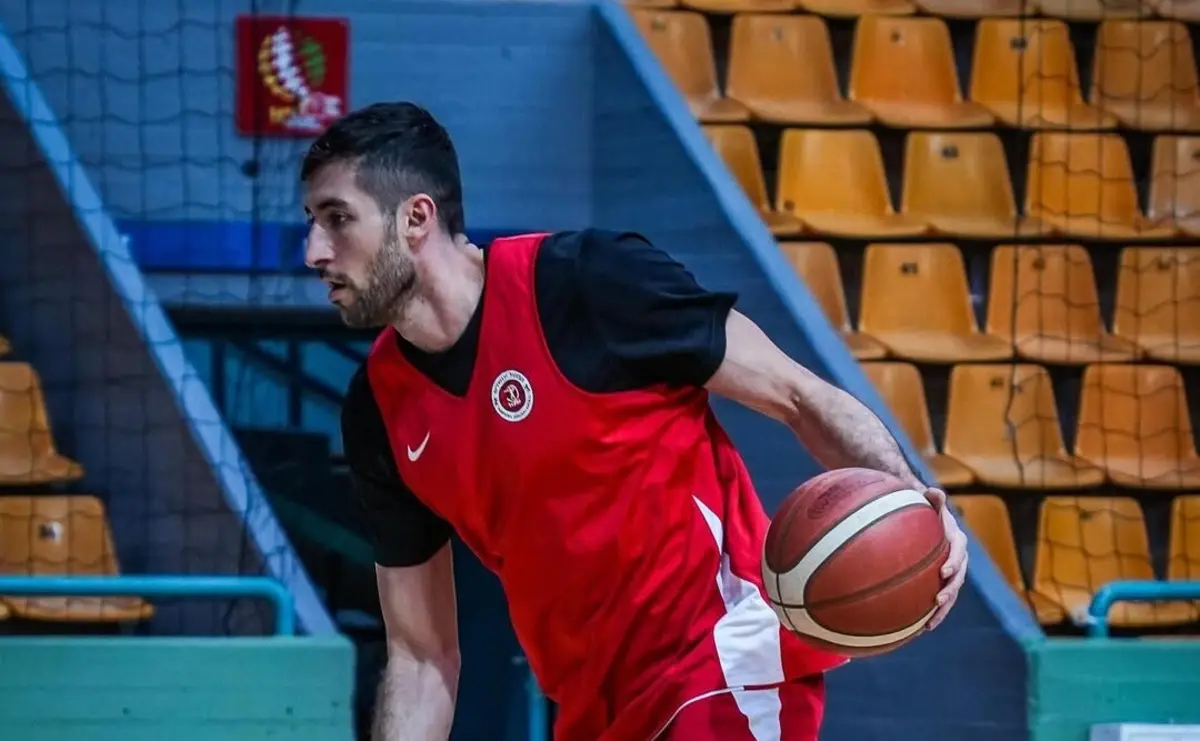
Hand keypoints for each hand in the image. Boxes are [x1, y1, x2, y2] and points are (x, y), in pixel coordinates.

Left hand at [923, 487, 966, 631]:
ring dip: (942, 609)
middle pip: (958, 578)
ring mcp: (949, 572)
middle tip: (939, 600)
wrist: (921, 520)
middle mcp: (957, 558)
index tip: (944, 572)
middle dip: (950, 591)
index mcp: (956, 540)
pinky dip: (930, 613)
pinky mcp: (939, 582)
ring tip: (929, 624)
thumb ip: (932, 498)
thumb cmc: (923, 509)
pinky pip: (937, 599)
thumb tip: (934, 491)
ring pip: (950, 593)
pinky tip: (916, 628)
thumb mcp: (928, 501)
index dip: (955, 562)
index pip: (959, 551)